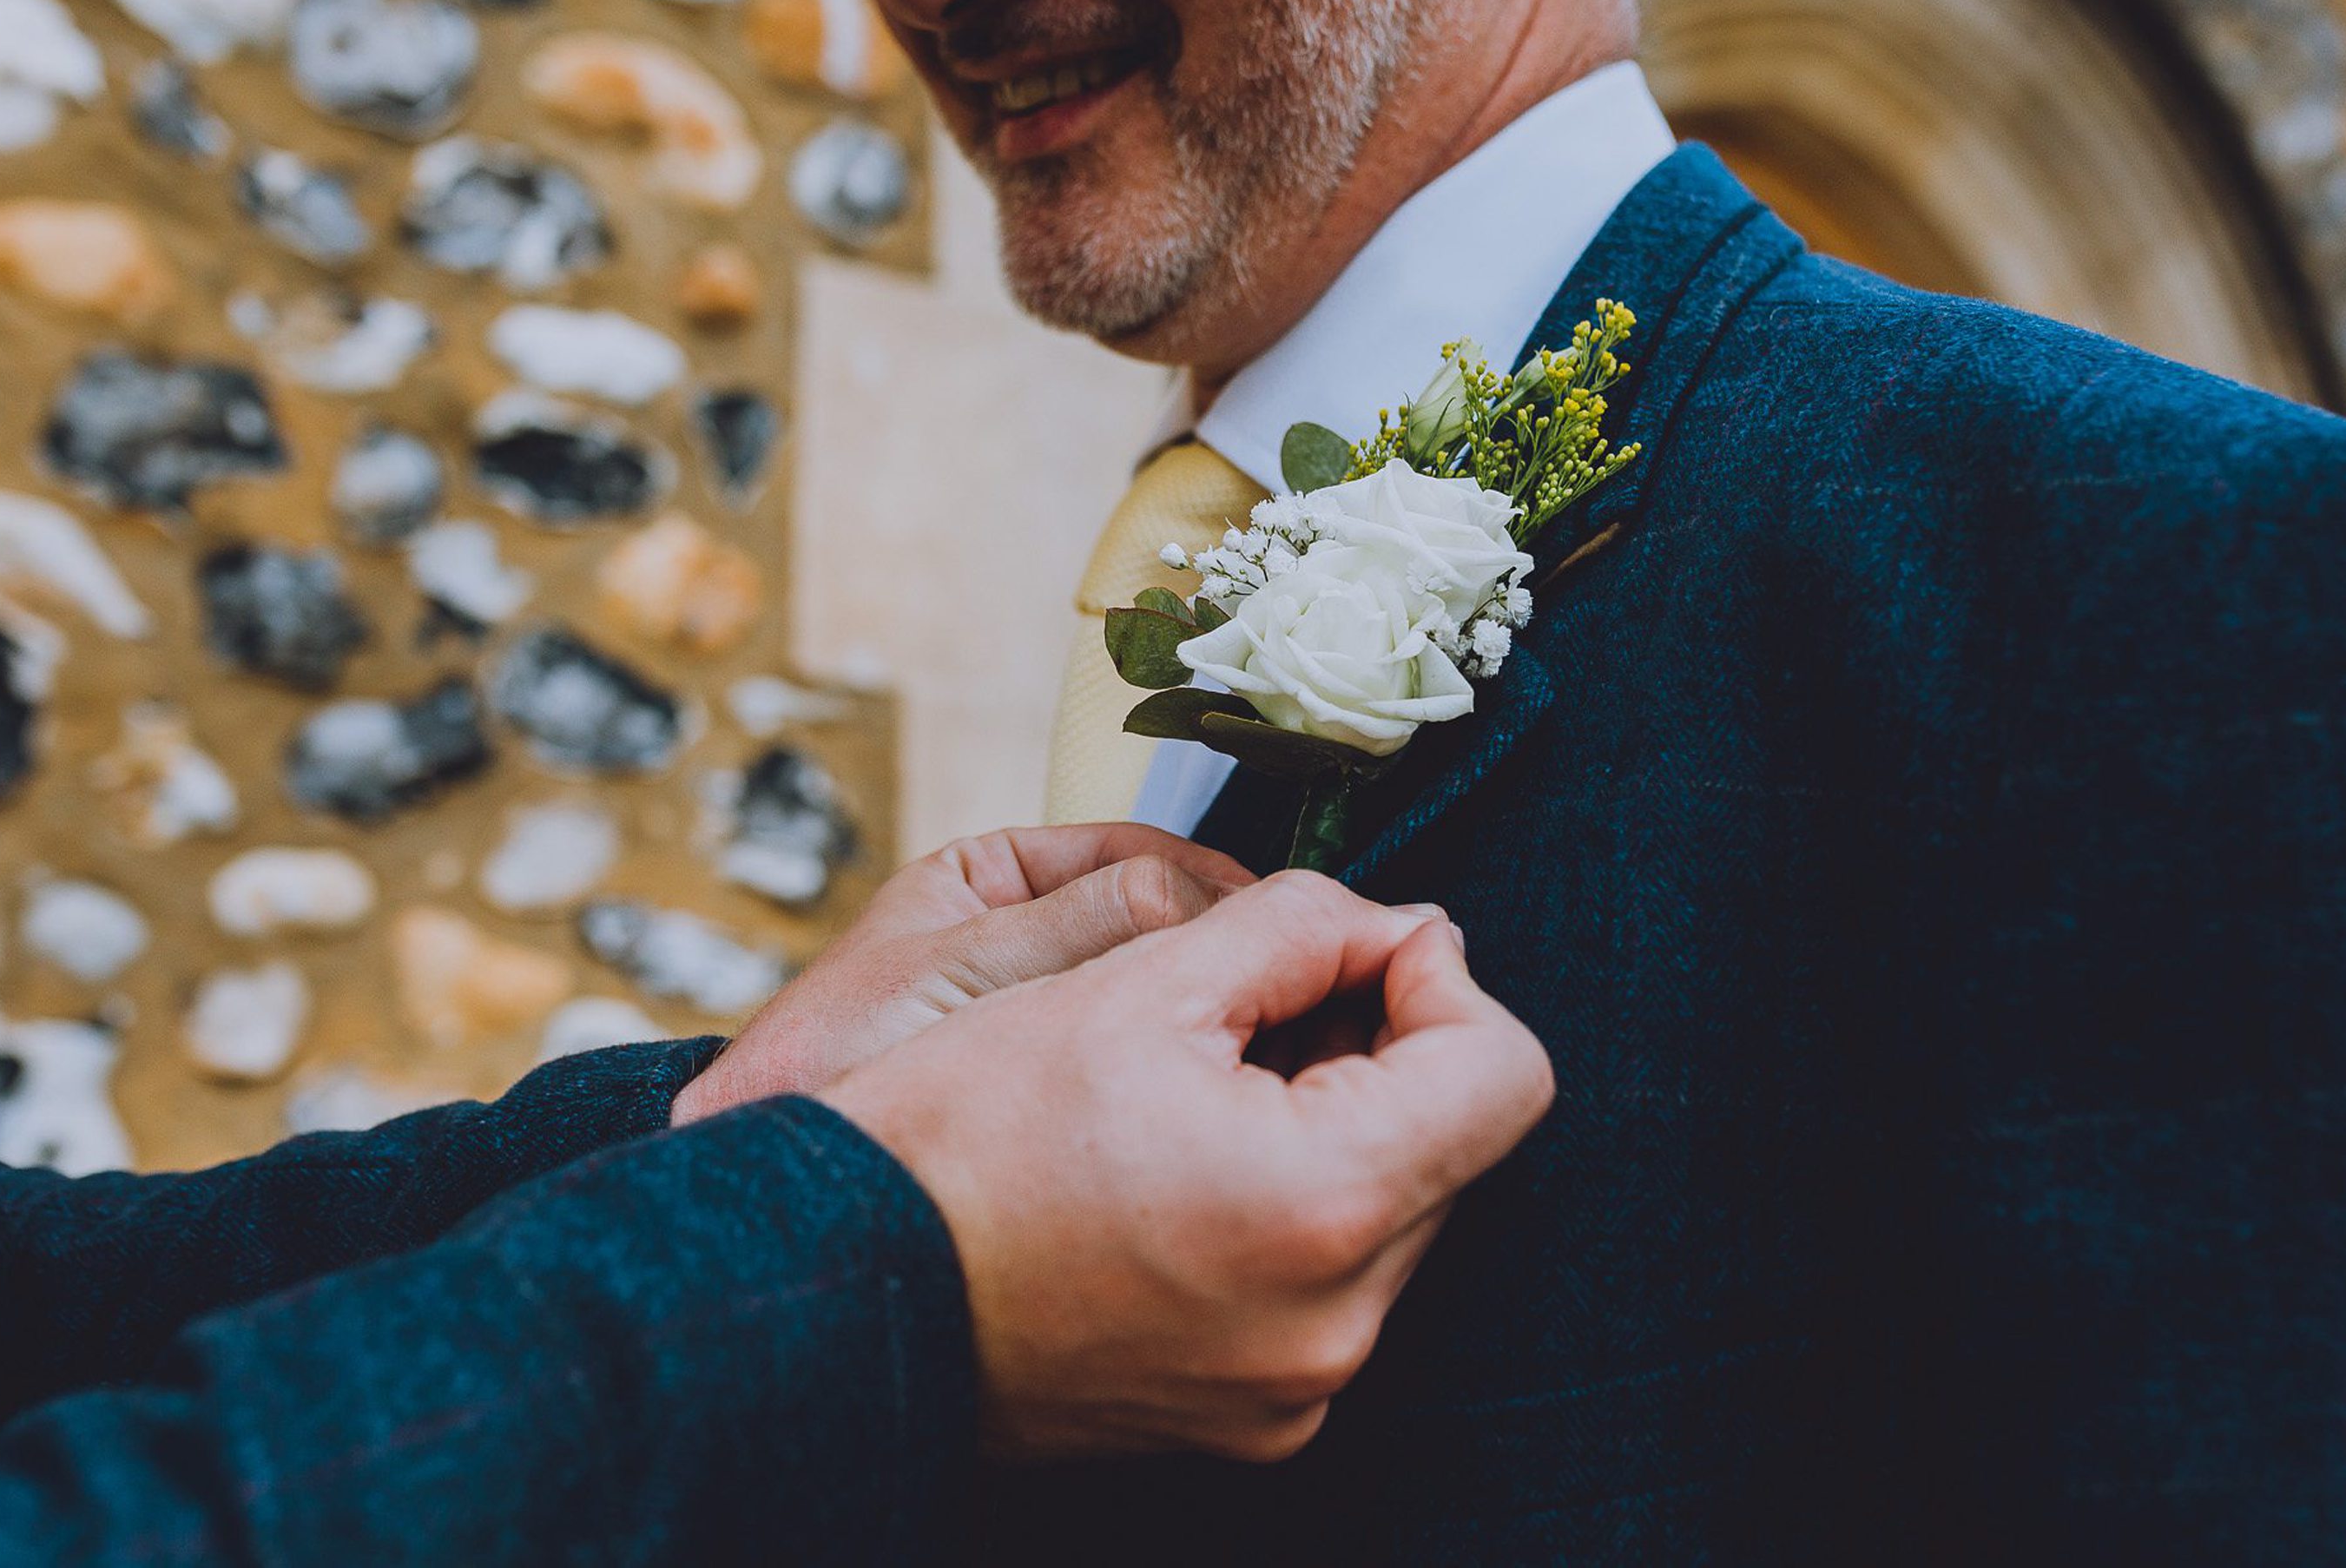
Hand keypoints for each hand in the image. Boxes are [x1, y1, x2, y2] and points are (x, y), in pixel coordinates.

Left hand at [673, 825, 1254, 1122]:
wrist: (772, 1197)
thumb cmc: (833, 1063)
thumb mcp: (963, 972)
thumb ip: (1083, 925)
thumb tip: (1215, 898)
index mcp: (996, 875)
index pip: (1143, 857)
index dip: (1221, 889)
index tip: (1283, 928)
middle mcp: (1030, 939)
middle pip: (1169, 933)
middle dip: (1230, 963)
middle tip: (1300, 999)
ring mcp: (1049, 1020)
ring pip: (1166, 1007)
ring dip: (1218, 1025)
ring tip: (1273, 1053)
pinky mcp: (1059, 1099)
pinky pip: (1146, 1074)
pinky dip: (1189, 1080)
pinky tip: (1223, 1101)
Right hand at [823, 871, 1554, 1462]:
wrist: (838, 1291)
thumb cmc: (961, 1132)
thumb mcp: (1135, 982)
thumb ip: (1299, 928)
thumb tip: (1395, 926)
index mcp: (1323, 1207)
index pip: (1506, 1073)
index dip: (1441, 978)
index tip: (1360, 943)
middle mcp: (1335, 1327)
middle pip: (1453, 1145)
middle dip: (1380, 1051)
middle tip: (1259, 1003)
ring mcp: (1294, 1390)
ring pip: (1393, 1214)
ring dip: (1336, 1128)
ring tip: (1207, 1084)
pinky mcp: (1252, 1420)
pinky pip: (1329, 1288)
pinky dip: (1290, 1209)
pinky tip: (1187, 1166)